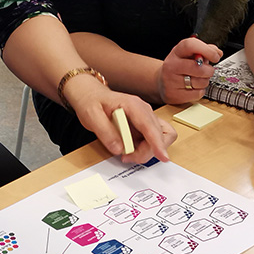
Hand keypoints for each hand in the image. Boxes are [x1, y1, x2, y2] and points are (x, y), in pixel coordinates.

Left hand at [61, 74, 175, 163]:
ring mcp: (146, 119)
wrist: (91, 97)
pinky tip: (130, 149)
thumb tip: (119, 149)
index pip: (150, 125)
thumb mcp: (91, 116)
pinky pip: (153, 140)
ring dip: (148, 151)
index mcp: (133, 105)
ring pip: (161, 138)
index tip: (162, 156)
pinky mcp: (144, 127)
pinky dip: (145, 150)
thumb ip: (105, 132)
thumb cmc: (92, 102)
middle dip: (147, 151)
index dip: (158, 143)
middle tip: (126, 156)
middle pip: (160, 135)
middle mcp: (144, 111)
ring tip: (128, 153)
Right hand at [154, 37, 222, 104]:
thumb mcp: (189, 54)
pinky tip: (193, 88)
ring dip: (204, 81)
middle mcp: (171, 65)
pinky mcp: (174, 95)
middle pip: (197, 67)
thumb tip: (217, 52)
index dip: (206, 50)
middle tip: (208, 70)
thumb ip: (204, 50)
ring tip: (198, 79)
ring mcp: (170, 81)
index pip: (190, 45)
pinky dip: (199, 91)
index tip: (215, 56)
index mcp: (177, 52)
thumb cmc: (179, 67)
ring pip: (200, 82)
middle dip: (209, 70)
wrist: (162, 82)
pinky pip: (197, 94)